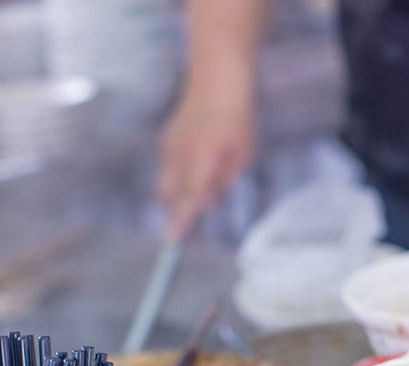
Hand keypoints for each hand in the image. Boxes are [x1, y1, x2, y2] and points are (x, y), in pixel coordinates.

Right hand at [156, 95, 254, 241]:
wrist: (217, 82)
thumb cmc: (238, 121)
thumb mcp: (242, 157)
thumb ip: (223, 182)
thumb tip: (208, 204)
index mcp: (203, 161)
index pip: (189, 199)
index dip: (180, 221)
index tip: (172, 240)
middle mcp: (181, 156)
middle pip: (169, 197)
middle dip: (177, 211)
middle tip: (191, 216)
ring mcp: (169, 147)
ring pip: (165, 184)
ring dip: (178, 194)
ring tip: (203, 179)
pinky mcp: (166, 141)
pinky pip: (168, 168)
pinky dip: (178, 176)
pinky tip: (197, 163)